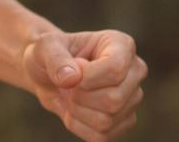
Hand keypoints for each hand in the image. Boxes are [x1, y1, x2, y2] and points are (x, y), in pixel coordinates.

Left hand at [22, 28, 147, 139]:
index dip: (87, 76)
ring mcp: (132, 100)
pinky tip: (73, 109)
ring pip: (107, 120)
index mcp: (121, 45)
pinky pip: (101, 137)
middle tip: (67, 82)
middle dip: (79, 94)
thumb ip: (55, 57)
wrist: (47, 73)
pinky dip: (78, 125)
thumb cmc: (49, 53)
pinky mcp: (123, 124)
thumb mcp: (44, 46)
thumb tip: (72, 79)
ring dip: (76, 110)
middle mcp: (134, 72)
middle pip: (114, 99)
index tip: (72, 67)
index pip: (115, 69)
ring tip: (69, 93)